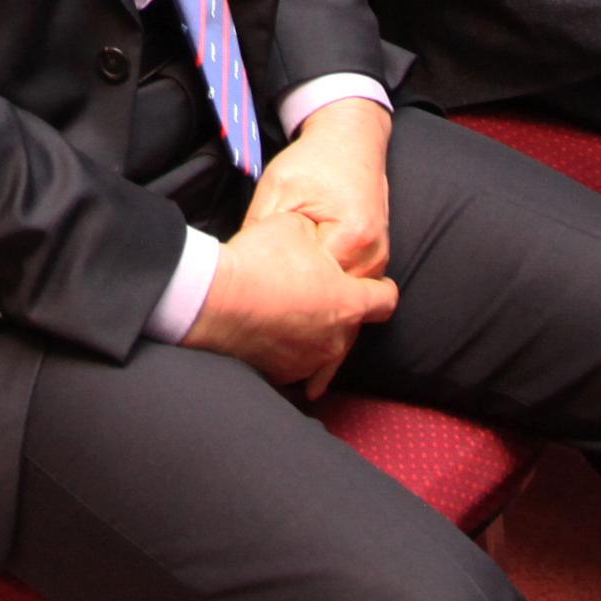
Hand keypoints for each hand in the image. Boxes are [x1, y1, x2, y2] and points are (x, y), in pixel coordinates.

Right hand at [181, 204, 395, 397]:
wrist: (215, 299)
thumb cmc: (259, 260)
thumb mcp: (296, 226)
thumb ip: (320, 236)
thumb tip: (319, 238)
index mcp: (348, 301)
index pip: (386, 300)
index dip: (383, 288)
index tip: (376, 285)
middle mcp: (336, 337)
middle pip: (353, 325)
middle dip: (342, 309)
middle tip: (320, 292)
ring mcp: (310, 360)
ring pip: (325, 346)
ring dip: (317, 331)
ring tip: (295, 313)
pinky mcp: (283, 373)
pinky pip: (297, 360)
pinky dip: (291, 348)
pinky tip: (275, 332)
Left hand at [244, 99, 392, 279]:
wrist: (350, 139)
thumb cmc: (315, 160)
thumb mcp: (278, 188)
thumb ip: (262, 228)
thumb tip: (244, 266)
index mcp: (352, 237)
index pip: (313, 286)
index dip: (282, 285)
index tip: (261, 278)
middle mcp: (373, 253)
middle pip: (331, 297)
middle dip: (299, 295)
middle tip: (268, 283)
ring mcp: (378, 258)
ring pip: (342, 296)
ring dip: (316, 292)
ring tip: (286, 277)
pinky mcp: (376, 257)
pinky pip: (349, 284)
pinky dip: (328, 283)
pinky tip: (306, 271)